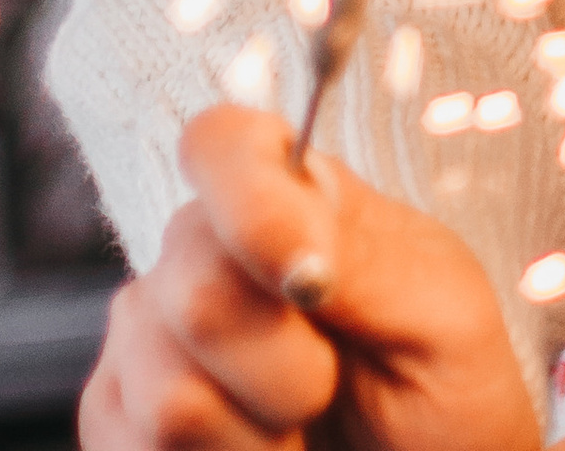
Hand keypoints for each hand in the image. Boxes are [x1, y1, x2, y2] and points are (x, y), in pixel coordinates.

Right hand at [80, 106, 536, 450]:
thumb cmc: (445, 397)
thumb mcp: (440, 315)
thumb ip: (362, 256)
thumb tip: (292, 217)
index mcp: (288, 202)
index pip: (219, 144)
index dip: (252, 209)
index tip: (313, 284)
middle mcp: (202, 256)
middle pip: (196, 291)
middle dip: (287, 370)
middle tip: (329, 389)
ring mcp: (149, 341)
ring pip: (168, 395)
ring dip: (255, 440)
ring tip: (296, 435)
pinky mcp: (119, 420)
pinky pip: (134, 448)